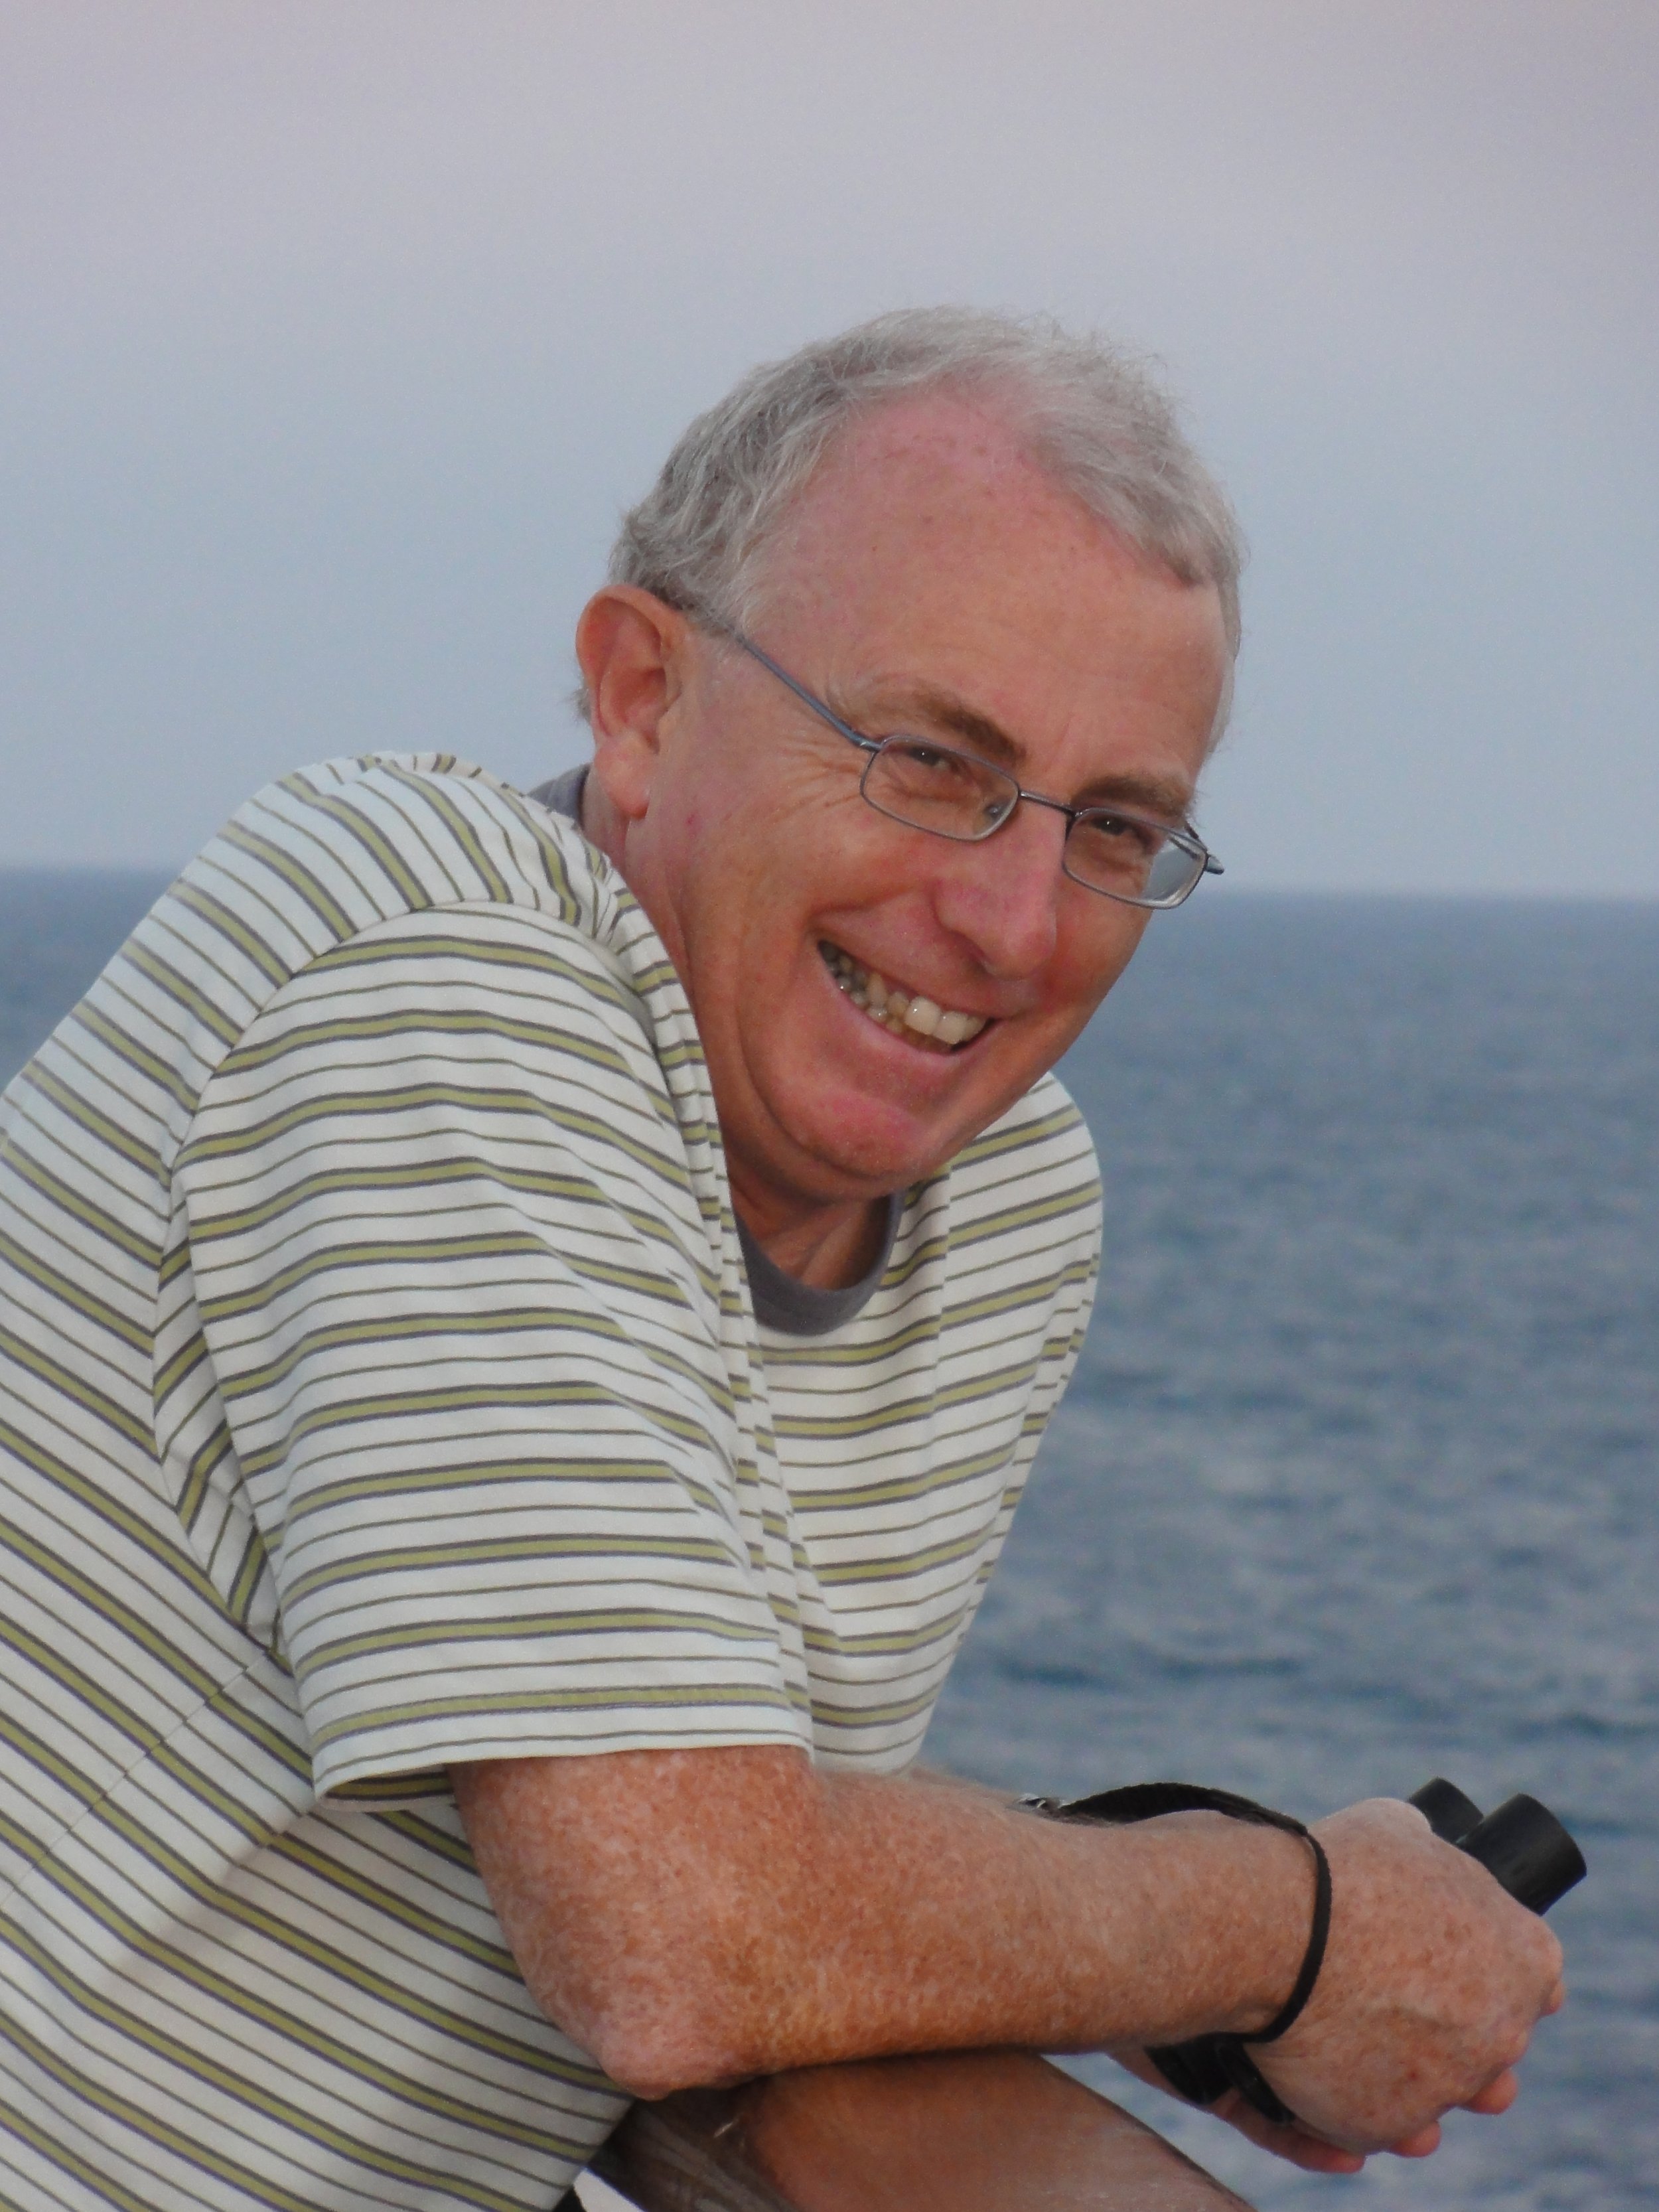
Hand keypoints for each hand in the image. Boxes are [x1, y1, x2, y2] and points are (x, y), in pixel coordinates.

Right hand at [1246, 1797, 1563, 2153]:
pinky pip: (1382, 2114)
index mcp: (1526, 1960)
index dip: (1491, 1964)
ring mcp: (1451, 2087)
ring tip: (1354, 2023)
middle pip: (1493, 2036)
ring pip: (1439, 2082)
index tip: (1451, 1955)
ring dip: (1411, 2060)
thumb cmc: (1338, 1872)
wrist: (1272, 1932)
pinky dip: (1359, 2090)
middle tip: (1396, 1986)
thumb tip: (1421, 1851)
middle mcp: (1505, 2034)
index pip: (1535, 1976)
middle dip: (1455, 2019)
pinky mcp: (1390, 2124)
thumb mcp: (1398, 1830)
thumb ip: (1430, 1854)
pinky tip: (1327, 2052)